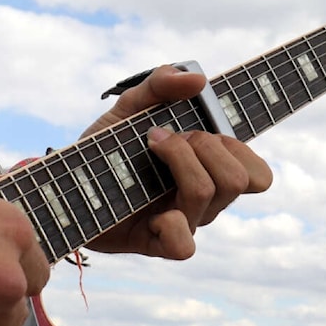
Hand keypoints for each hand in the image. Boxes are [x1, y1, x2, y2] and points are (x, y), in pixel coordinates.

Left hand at [84, 65, 271, 258]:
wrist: (67, 183)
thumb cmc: (107, 149)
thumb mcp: (129, 107)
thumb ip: (160, 84)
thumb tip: (198, 79)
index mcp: (210, 173)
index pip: (258, 175)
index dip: (242, 151)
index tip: (205, 128)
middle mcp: (204, 201)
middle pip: (238, 178)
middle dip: (205, 145)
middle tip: (166, 137)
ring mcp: (183, 222)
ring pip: (208, 192)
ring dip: (179, 159)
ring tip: (150, 147)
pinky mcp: (157, 244)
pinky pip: (184, 245)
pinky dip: (170, 221)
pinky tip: (150, 208)